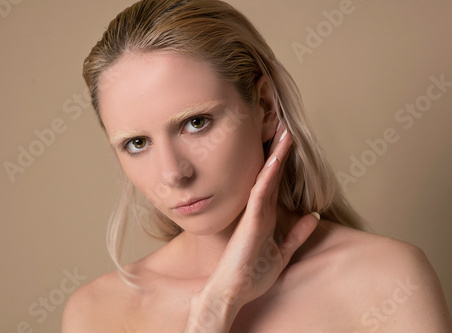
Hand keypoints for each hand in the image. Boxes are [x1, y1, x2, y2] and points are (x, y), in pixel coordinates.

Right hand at [184, 124, 319, 331]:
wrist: (232, 291)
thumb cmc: (252, 274)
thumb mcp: (283, 253)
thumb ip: (297, 234)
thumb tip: (314, 216)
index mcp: (266, 216)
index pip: (276, 183)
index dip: (283, 162)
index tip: (290, 141)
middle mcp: (259, 210)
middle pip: (271, 174)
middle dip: (280, 150)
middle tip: (286, 125)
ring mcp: (254, 213)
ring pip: (266, 178)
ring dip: (276, 154)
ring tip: (284, 131)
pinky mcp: (251, 221)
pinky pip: (261, 194)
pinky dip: (268, 176)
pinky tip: (276, 160)